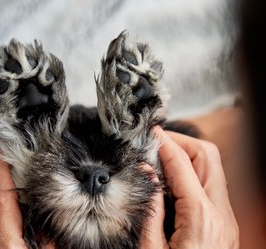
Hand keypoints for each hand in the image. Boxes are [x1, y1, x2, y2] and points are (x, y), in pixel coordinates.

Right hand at [140, 127, 238, 248]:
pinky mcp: (223, 223)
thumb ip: (150, 209)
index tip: (151, 132)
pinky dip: (192, 174)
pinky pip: (211, 185)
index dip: (165, 143)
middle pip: (208, 157)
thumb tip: (146, 173)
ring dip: (188, 157)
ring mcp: (226, 218)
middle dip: (181, 142)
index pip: (182, 164)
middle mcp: (220, 213)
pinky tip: (172, 181)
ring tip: (161, 160)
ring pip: (213, 168)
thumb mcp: (152, 248)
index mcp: (201, 217)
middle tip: (156, 143)